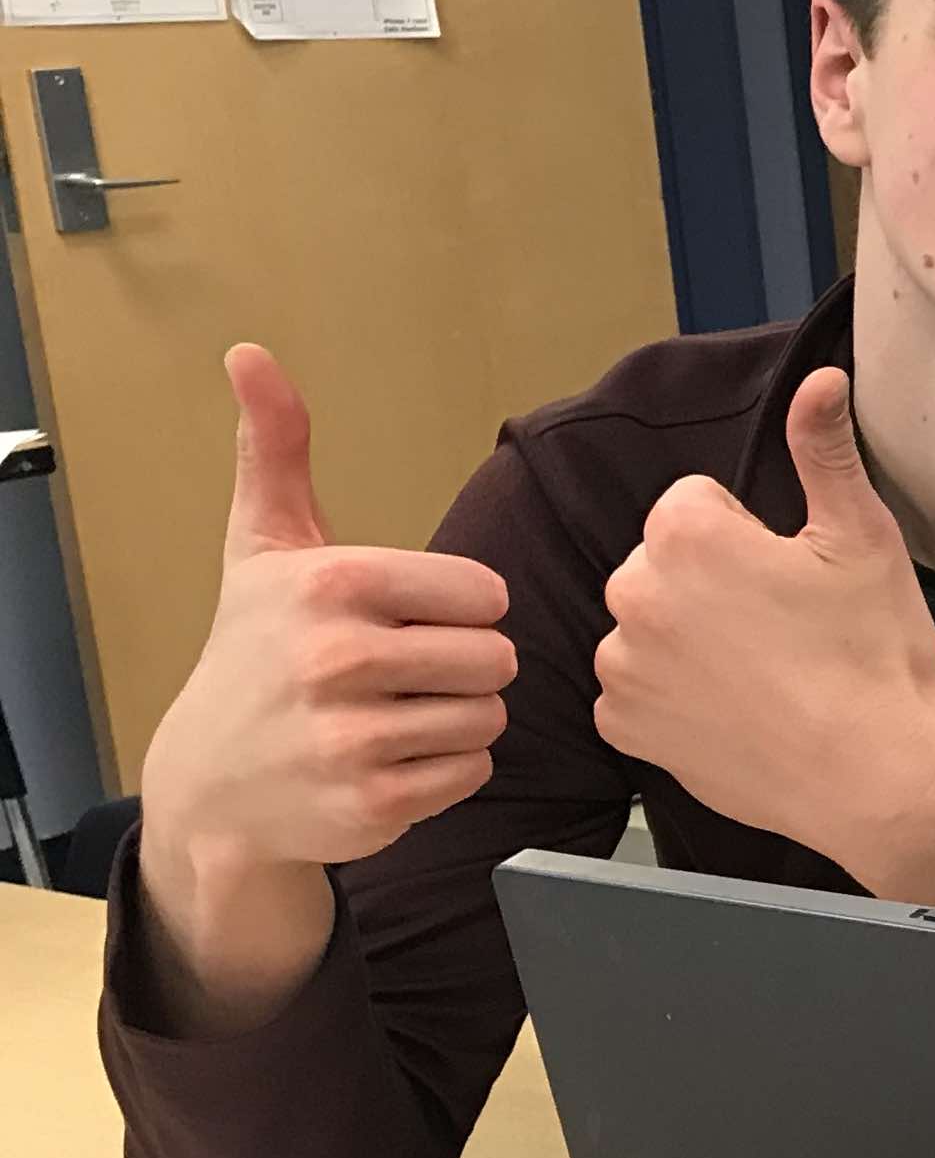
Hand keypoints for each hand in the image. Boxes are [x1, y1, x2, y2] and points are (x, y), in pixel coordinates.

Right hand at [135, 346, 516, 1026]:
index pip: (485, 593)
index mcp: (332, 585)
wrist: (214, 779)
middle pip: (496, 658)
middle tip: (406, 672)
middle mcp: (338, 659)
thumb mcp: (264, 544)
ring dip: (459, 718)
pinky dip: (448, 770)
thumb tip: (250, 353)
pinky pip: (473, 771)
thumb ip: (277, 448)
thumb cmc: (254, 650)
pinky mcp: (374, 803)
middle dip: (465, 667)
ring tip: (397, 713)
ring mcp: (353, 737)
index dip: (461, 608)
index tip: (408, 617)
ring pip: (490, 717)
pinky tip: (394, 758)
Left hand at [593, 367, 934, 900]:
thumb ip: (825, 452)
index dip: (750, 537)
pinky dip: (672, 700)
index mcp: (687, 534)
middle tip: (782, 630)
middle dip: (710, 585)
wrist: (877, 776)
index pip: (695, 503)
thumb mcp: (862, 539)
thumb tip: (821, 379)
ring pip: (649, 626)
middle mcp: (636, 592)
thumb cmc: (875, 656)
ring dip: (687, 641)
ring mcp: (625, 663)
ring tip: (762, 676)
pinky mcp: (625, 724)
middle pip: (663, 563)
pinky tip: (734, 711)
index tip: (790, 578)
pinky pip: (636, 692)